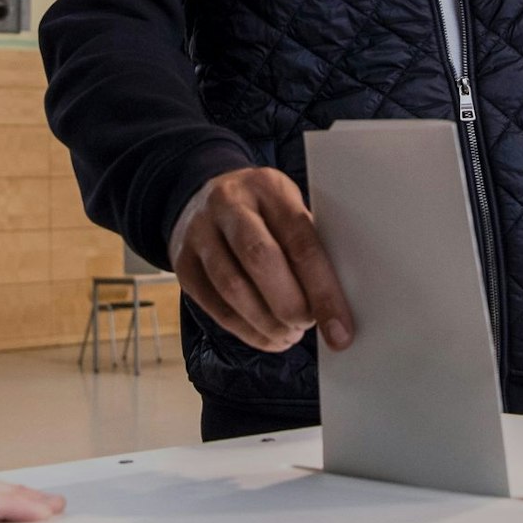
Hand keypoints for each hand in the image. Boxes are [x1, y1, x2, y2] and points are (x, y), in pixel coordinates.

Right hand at [168, 167, 354, 353]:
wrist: (202, 197)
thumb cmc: (261, 210)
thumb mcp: (288, 207)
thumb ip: (308, 244)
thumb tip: (337, 301)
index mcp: (268, 186)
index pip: (300, 238)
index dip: (323, 289)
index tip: (340, 327)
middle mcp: (229, 204)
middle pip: (260, 258)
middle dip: (290, 304)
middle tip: (309, 325)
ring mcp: (200, 233)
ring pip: (232, 288)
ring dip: (267, 323)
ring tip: (290, 335)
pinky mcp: (183, 264)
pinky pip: (214, 306)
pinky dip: (246, 330)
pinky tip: (267, 336)